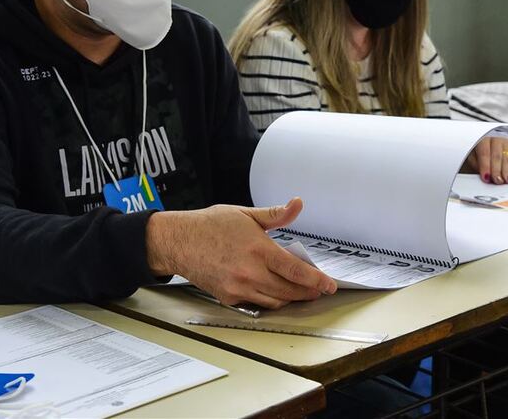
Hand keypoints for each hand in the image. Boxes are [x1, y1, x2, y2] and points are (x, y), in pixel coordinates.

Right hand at [146, 198, 336, 308]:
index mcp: (258, 249)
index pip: (296, 271)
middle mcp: (250, 272)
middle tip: (319, 289)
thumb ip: (276, 214)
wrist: (178, 242)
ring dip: (291, 298)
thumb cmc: (210, 225)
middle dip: (308, 292)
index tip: (329, 285)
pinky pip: (258, 304)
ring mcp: (238, 288)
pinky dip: (270, 300)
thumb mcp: (246, 214)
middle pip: (289, 291)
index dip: (317, 280)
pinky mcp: (229, 298)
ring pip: (275, 301)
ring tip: (300, 291)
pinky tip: (276, 292)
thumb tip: (297, 204)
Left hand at [465, 136, 507, 184]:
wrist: (488, 140)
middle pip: (497, 156)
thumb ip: (476, 164)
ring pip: (507, 158)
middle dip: (497, 170)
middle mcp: (495, 139)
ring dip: (507, 171)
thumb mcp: (473, 155)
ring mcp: (505, 143)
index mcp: (483, 139)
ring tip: (507, 180)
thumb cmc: (478, 149)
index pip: (484, 153)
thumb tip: (485, 175)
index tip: (486, 177)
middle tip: (497, 180)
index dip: (485, 166)